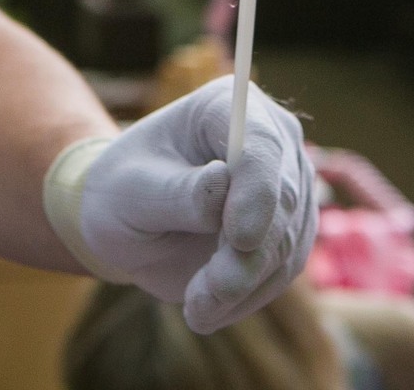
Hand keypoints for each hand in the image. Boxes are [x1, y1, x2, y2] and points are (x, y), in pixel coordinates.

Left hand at [49, 76, 316, 332]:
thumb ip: (177, 191)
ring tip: (196, 307)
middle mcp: (269, 139)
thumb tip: (222, 184)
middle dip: (248, 256)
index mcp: (225, 106)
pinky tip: (207, 307)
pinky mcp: (290, 230)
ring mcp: (287, 185)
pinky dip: (247, 297)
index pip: (260, 143)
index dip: (258, 190)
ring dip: (244, 284)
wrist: (131, 221)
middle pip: (284, 198)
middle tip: (205, 296)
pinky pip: (282, 271)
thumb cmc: (124, 191)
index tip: (240, 239)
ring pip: (288, 241)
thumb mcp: (131, 190)